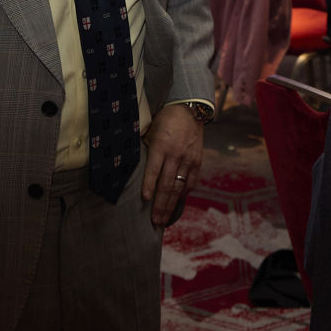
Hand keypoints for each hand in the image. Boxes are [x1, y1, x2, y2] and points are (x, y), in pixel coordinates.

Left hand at [142, 104, 203, 226]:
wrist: (190, 109)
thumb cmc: (165, 119)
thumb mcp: (151, 130)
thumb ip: (145, 149)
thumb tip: (132, 167)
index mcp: (161, 146)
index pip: (154, 170)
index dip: (149, 186)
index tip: (145, 200)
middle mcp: (176, 155)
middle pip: (167, 184)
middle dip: (160, 205)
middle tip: (155, 221)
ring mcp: (189, 159)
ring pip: (179, 187)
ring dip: (171, 205)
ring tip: (164, 220)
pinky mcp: (197, 161)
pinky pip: (191, 182)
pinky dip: (183, 194)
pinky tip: (177, 204)